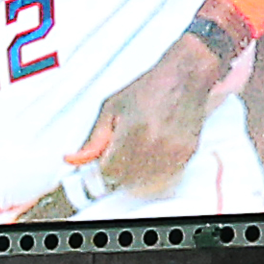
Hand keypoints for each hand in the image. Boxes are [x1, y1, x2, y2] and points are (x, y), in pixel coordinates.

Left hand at [64, 32, 222, 198]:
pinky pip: (164, 178)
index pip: (110, 171)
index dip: (103, 167)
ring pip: (146, 183)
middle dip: (118, 171)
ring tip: (135, 151)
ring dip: (136, 174)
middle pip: (127, 180)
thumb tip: (77, 159)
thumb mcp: (112, 107)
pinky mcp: (186, 156)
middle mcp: (155, 145)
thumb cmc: (148, 89)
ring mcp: (173, 153)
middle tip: (117, 154)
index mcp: (133, 131)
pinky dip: (154, 172)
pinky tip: (151, 153)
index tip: (103, 160)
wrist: (183, 80)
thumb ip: (95, 137)